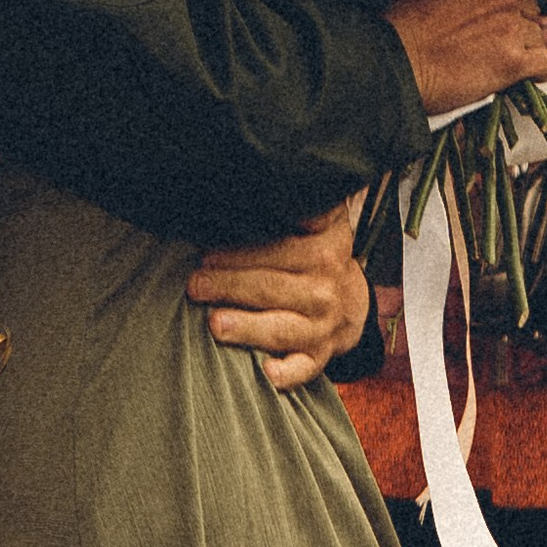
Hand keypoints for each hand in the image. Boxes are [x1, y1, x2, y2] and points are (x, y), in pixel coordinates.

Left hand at [186, 201, 368, 390]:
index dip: (242, 253)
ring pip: (282, 328)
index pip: (280, 250)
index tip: (206, 254)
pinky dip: (287, 373)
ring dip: (248, 328)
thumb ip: (302, 205)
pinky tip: (266, 373)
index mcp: (323, 250)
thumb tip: (276, 173)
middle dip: (229, 286)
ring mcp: (324, 326)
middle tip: (194, 285)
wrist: (351, 303)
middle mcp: (325, 288)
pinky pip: (304, 368)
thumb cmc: (314, 258)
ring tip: (215, 324)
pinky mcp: (319, 356)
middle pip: (272, 288)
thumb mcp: (317, 223)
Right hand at [386, 0, 546, 116]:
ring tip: (490, 59)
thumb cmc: (401, 24)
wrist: (394, 64)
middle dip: (517, 21)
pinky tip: (517, 76)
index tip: (506, 3)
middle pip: (533, 7)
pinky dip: (537, 72)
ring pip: (539, 36)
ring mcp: (515, 28)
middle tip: (489, 37)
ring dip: (522, 47)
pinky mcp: (516, 63)